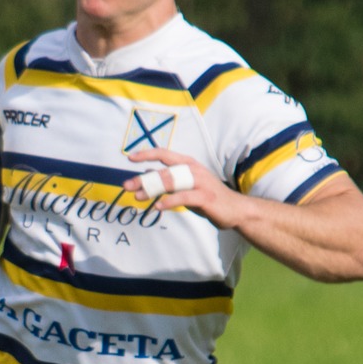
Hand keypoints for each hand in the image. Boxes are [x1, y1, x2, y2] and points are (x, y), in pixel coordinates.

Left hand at [124, 147, 249, 229]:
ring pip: (172, 181)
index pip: (164, 154)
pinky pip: (184, 197)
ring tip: (138, 197)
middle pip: (164, 171)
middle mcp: (193, 170)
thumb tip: (145, 179)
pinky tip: (158, 206)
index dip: (147, 153)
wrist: (235, 210)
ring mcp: (200, 182)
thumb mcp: (185, 186)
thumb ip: (168, 181)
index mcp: (187, 164)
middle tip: (127, 186)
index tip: (130, 157)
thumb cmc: (206, 196)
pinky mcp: (205, 197)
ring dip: (153, 189)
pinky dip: (170, 201)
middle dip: (143, 178)